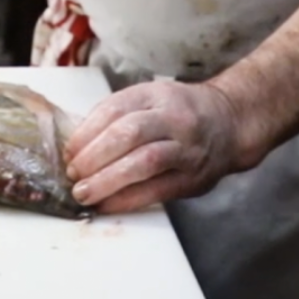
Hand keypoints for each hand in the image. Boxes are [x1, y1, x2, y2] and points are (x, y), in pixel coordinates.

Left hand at [64, 80, 253, 213]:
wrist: (229, 124)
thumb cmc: (181, 113)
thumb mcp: (151, 99)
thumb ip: (118, 116)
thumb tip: (77, 146)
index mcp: (157, 94)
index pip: (115, 108)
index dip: (87, 132)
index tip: (69, 151)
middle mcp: (174, 118)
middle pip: (129, 133)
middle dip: (94, 156)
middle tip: (73, 173)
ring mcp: (186, 148)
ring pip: (144, 162)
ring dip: (108, 180)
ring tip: (84, 192)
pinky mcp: (193, 178)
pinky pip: (156, 191)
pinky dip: (126, 200)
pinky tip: (106, 204)